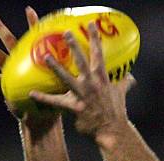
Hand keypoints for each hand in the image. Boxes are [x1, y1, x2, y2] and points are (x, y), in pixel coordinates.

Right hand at [0, 7, 59, 125]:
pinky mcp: (6, 87)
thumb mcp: (59, 88)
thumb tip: (76, 59)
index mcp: (32, 63)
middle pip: (10, 43)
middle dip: (0, 29)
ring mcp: (11, 74)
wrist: (42, 118)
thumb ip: (62, 74)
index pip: (33, 41)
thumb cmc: (52, 102)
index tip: (30, 10)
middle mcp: (20, 65)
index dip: (32, 25)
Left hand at [29, 22, 135, 139]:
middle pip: (82, 62)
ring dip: (56, 67)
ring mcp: (83, 96)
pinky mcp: (75, 108)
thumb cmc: (116, 113)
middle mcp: (92, 84)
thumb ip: (124, 83)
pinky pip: (56, 102)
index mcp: (103, 79)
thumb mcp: (121, 95)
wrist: (112, 132)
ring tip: (46, 56)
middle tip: (66, 33)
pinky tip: (32, 93)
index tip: (91, 25)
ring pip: (67, 78)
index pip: (99, 55)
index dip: (95, 39)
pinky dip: (44, 98)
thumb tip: (131, 78)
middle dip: (74, 46)